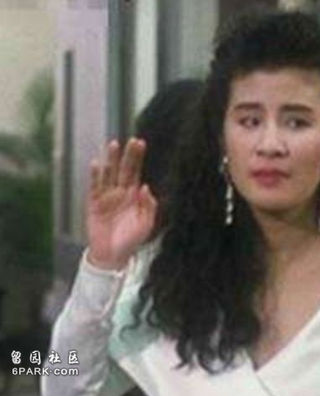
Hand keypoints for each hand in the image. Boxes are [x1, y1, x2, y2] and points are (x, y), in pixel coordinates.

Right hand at [86, 138, 156, 270]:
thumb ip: (149, 206)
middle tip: (132, 140)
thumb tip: (146, 187)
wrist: (113, 255)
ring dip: (110, 160)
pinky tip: (97, 163)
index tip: (141, 143)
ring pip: (108, 174)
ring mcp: (107, 197)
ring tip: (113, 145)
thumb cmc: (131, 240)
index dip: (138, 158)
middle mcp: (120, 192)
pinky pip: (95, 187)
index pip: (137, 172)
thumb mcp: (146, 224)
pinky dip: (96, 175)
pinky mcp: (94, 204)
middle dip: (128, 155)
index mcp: (134, 196)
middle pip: (124, 169)